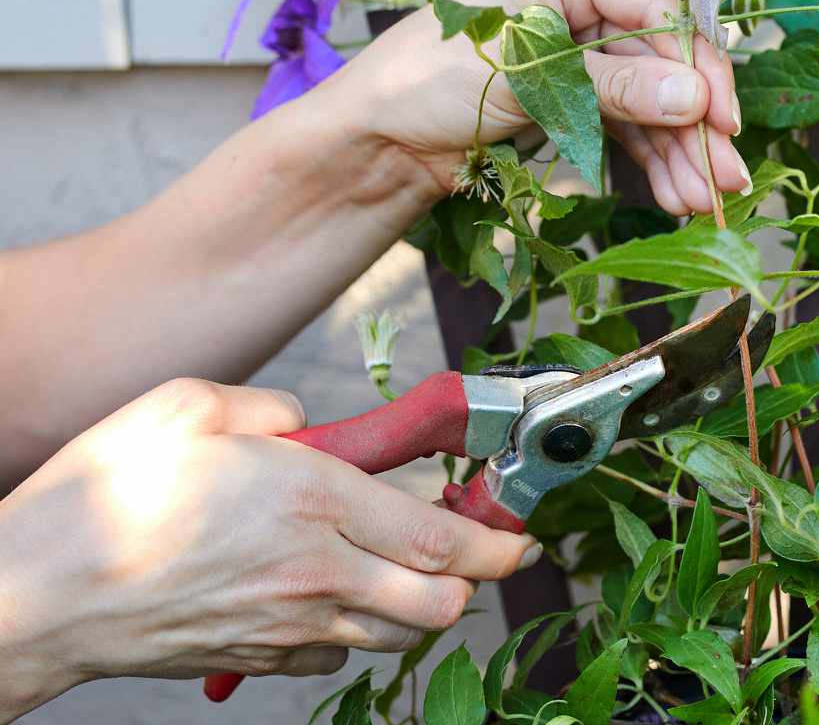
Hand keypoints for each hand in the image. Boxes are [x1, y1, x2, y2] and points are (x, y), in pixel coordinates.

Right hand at [0, 379, 538, 719]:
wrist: (34, 594)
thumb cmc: (105, 494)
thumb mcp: (190, 406)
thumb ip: (269, 408)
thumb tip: (306, 424)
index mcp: (312, 500)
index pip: (441, 539)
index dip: (498, 542)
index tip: (522, 533)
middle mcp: (316, 572)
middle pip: (440, 603)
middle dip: (475, 580)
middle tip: (474, 546)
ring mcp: (288, 624)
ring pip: (398, 636)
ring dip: (423, 605)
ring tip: (410, 566)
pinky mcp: (258, 658)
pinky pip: (338, 654)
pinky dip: (358, 630)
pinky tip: (335, 594)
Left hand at [328, 0, 748, 214]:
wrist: (375, 138)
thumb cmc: (427, 82)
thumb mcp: (530, 81)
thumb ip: (617, 89)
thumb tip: (697, 99)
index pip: (658, 9)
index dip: (699, 67)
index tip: (726, 121)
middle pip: (662, 59)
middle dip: (694, 123)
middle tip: (726, 178)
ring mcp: (580, 43)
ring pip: (651, 97)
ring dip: (678, 151)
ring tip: (703, 203)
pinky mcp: (574, 88)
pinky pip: (628, 120)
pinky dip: (650, 157)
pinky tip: (676, 193)